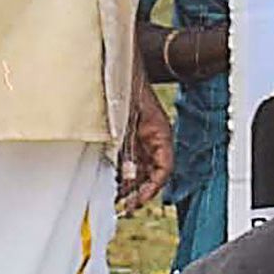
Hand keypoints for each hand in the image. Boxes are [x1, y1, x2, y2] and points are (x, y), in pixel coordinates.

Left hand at [117, 76, 171, 211]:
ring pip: (139, 168)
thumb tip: (129, 176)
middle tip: (125, 206)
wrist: (115, 67)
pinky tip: (109, 180)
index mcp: (160, 134)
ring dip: (129, 183)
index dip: (152, 187)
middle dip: (139, 191)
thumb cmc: (124, 87)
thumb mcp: (125, 122)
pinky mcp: (127, 135)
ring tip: (115, 197)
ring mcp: (140, 137)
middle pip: (151, 172)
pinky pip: (128, 159)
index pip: (164, 169)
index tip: (138, 200)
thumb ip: (128, 150)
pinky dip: (120, 171)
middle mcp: (153, 138)